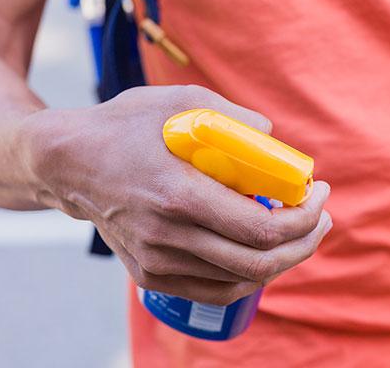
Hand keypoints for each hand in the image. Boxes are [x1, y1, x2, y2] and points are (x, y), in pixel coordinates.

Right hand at [19, 85, 331, 304]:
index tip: (321, 192)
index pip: (260, 229)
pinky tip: (265, 253)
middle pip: (258, 262)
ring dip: (284, 259)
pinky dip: (250, 276)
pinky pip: (215, 288)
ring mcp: (158, 261)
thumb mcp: (180, 102)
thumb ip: (233, 117)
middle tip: (322, 216)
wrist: (66, 163)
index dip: (304, 217)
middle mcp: (168, 236)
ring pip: (241, 279)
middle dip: (305, 242)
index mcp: (179, 195)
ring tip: (302, 232)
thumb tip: (274, 137)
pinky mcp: (151, 274)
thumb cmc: (126, 126)